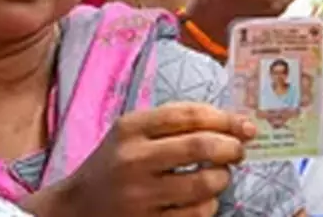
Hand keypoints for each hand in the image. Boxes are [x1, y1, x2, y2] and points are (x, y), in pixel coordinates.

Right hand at [42, 104, 254, 214]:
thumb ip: (179, 122)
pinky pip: (197, 214)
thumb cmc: (117, 164)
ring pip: (205, 184)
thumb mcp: (135, 132)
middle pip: (202, 147)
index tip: (247, 127)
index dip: (227, 119)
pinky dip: (209, 205)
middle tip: (238, 152)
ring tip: (218, 176)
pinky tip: (202, 200)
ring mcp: (138, 197)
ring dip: (222, 179)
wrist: (74, 209)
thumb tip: (239, 125)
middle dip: (232, 148)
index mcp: (130, 129)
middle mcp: (132, 161)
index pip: (190, 115)